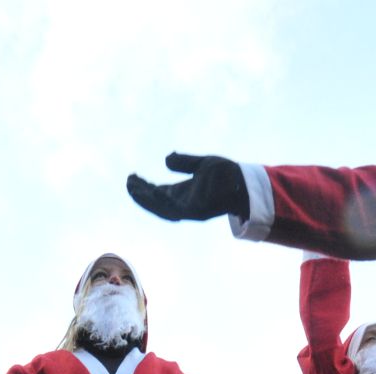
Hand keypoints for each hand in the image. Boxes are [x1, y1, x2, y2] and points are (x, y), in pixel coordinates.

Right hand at [127, 153, 248, 221]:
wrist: (246, 182)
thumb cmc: (227, 174)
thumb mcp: (202, 164)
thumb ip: (184, 163)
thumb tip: (166, 159)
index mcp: (183, 194)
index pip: (157, 192)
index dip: (144, 187)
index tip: (132, 177)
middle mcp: (184, 204)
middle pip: (156, 202)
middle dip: (141, 194)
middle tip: (128, 182)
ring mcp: (190, 209)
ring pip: (163, 208)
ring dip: (147, 199)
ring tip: (134, 188)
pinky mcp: (198, 211)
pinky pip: (178, 208)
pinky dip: (165, 201)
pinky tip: (155, 190)